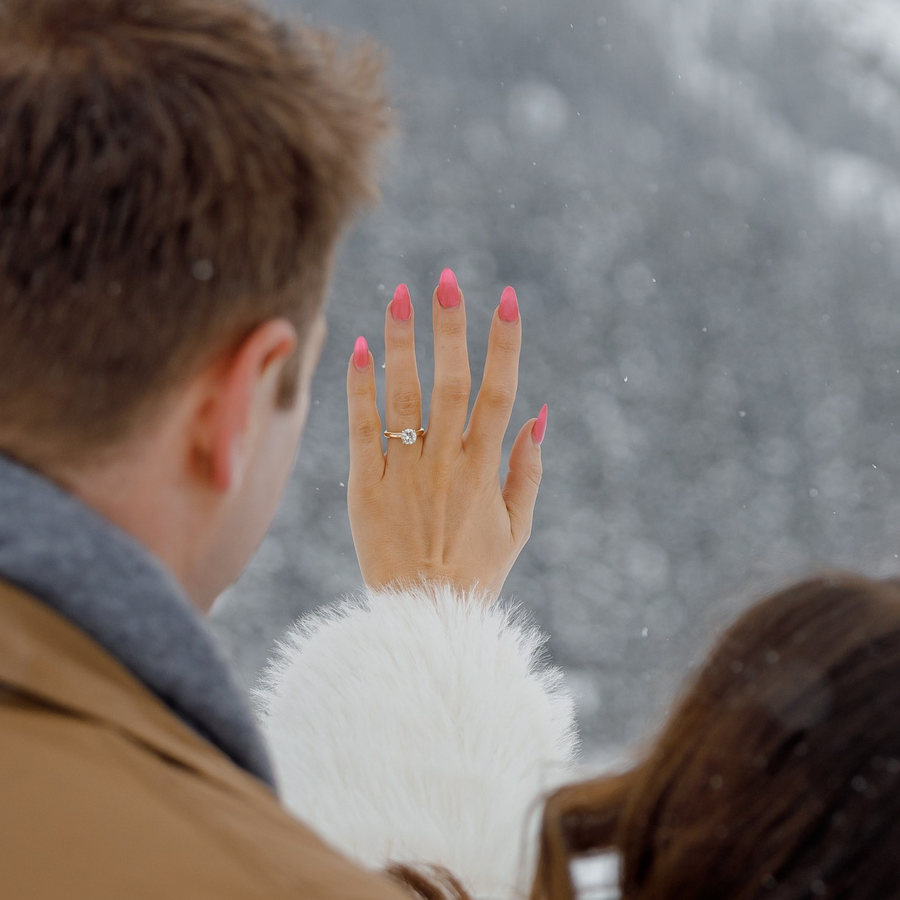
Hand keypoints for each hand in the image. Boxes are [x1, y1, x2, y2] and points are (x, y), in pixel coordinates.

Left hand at [346, 269, 546, 599]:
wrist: (424, 620)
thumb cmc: (474, 575)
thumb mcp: (516, 528)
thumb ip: (527, 469)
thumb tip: (538, 412)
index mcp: (485, 470)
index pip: (500, 392)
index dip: (504, 343)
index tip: (507, 298)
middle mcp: (445, 465)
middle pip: (452, 382)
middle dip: (450, 328)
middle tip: (446, 279)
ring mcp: (403, 474)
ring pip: (404, 397)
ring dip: (403, 343)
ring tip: (400, 295)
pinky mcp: (364, 488)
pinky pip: (362, 429)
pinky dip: (361, 388)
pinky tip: (361, 346)